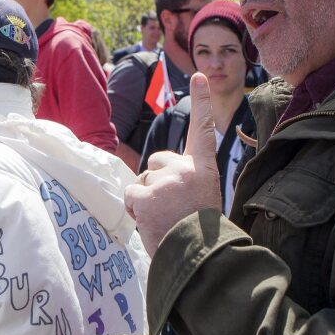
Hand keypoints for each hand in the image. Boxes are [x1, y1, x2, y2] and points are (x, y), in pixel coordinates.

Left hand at [125, 73, 221, 255]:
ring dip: (146, 199)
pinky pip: (130, 196)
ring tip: (164, 218)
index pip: (203, 129)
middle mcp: (186, 168)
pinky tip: (151, 222)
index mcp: (204, 169)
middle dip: (156, 179)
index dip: (202, 101)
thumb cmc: (198, 231)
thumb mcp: (201, 197)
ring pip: (142, 181)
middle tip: (170, 206)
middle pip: (156, 160)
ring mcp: (165, 180)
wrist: (200, 259)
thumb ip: (184, 180)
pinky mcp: (146, 195)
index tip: (199, 75)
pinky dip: (135, 210)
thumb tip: (153, 173)